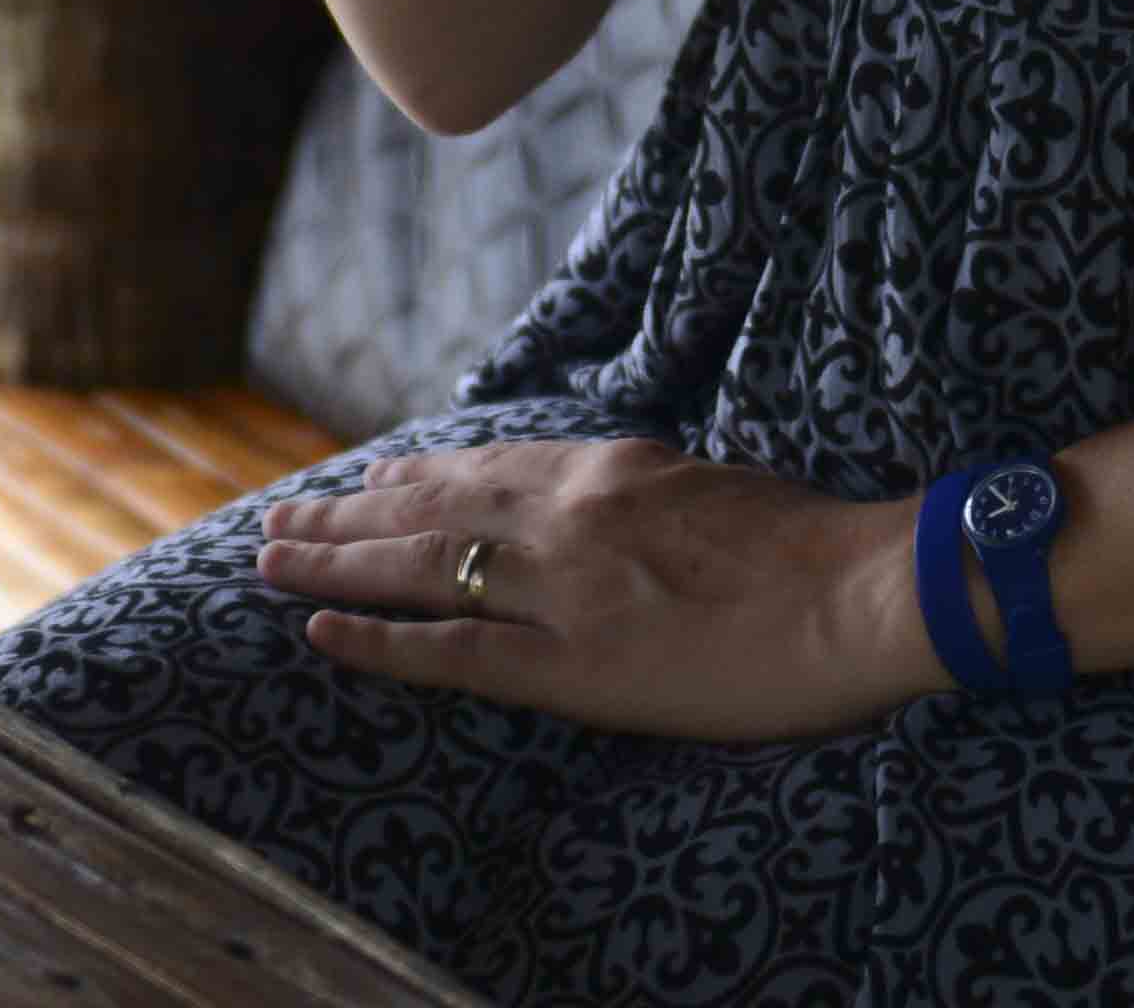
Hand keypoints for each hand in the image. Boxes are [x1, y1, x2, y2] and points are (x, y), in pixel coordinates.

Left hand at [255, 433, 931, 742]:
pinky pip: (452, 652)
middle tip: (280, 518)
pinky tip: (320, 635)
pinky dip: (378, 642)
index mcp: (611, 473)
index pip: (488, 469)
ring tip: (269, 560)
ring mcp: (564, 588)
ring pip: (421, 565)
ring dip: (334, 563)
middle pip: (431, 507)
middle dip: (348, 514)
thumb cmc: (819, 546)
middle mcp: (569, 515)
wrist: (864, 589)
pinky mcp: (574, 663)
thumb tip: (628, 492)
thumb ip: (655, 492)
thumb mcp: (720, 485)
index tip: (367, 477)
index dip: (417, 476)